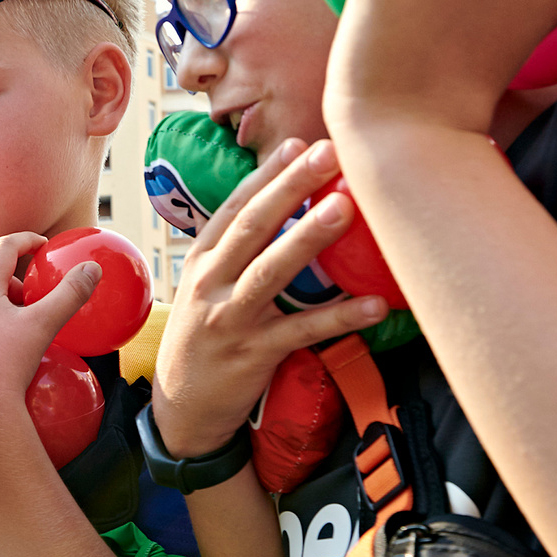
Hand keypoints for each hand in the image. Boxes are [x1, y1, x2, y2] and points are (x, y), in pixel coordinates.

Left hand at [0, 233, 100, 422]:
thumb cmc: (8, 365)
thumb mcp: (43, 325)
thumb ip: (69, 295)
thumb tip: (93, 268)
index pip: (4, 247)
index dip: (28, 241)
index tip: (44, 245)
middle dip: (11, 273)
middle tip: (31, 289)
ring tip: (17, 314)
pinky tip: (0, 336)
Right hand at [152, 138, 387, 457]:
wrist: (182, 411)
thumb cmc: (204, 341)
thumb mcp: (205, 291)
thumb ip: (235, 254)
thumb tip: (280, 208)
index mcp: (199, 263)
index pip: (233, 209)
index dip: (265, 176)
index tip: (297, 144)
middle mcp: (209, 285)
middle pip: (253, 227)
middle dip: (290, 187)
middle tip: (327, 154)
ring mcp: (230, 320)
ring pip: (271, 271)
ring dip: (309, 237)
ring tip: (345, 206)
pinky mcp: (253, 355)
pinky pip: (303, 332)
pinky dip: (340, 317)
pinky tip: (374, 304)